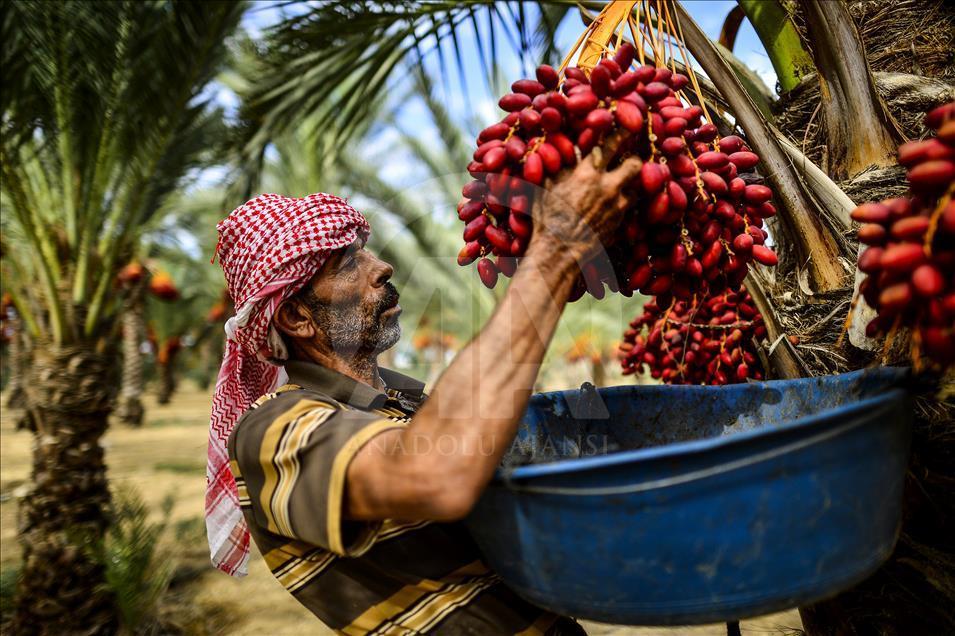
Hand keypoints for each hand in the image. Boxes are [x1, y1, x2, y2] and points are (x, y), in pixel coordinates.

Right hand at [529, 141, 641, 261]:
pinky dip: (623, 202)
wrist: (557, 252)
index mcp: (588, 172)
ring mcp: (617, 206)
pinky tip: (613, 204)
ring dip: (630, 183)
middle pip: (635, 164)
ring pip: (636, 186)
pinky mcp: (619, 223)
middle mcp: (608, 186)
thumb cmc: (546, 216)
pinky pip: (628, 207)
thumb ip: (561, 163)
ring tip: (621, 183)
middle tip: (628, 158)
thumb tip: (570, 149)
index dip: (621, 132)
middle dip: (633, 159)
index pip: (611, 144)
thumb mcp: (546, 184)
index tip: (627, 126)